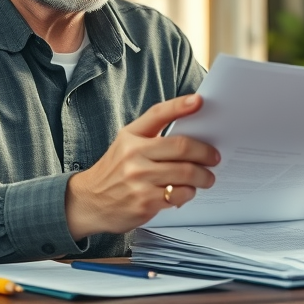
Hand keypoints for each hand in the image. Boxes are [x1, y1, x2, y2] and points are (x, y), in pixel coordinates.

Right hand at [65, 94, 219, 238]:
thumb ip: (153, 136)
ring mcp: (139, 179)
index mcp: (131, 136)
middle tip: (215, 157)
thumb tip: (192, 133)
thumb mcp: (126, 144)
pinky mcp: (144, 202)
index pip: (158, 114)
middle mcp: (133, 154)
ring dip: (204, 177)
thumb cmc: (115, 171)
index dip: (180, 106)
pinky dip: (189, 193)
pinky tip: (186, 192)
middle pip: (182, 147)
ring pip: (186, 173)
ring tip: (207, 178)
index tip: (200, 101)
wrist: (89, 202)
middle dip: (206, 153)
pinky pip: (179, 195)